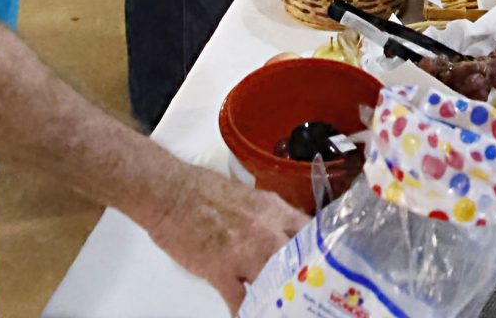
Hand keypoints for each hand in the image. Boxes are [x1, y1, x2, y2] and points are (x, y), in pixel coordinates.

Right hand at [148, 164, 306, 312]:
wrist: (172, 194)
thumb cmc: (206, 191)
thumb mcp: (250, 197)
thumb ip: (270, 216)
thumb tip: (284, 234)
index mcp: (275, 209)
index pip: (310, 232)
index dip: (319, 249)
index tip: (322, 262)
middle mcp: (266, 231)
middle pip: (299, 261)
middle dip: (304, 278)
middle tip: (307, 292)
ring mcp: (245, 253)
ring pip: (276, 283)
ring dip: (278, 297)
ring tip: (282, 306)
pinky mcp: (221, 272)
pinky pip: (241, 302)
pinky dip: (247, 312)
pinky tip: (251, 315)